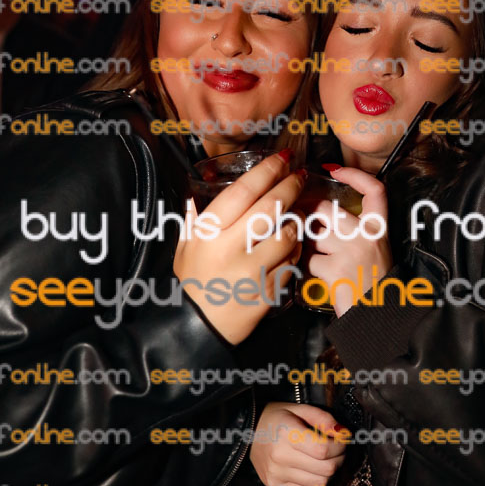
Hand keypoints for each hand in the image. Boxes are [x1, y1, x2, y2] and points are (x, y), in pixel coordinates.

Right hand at [174, 153, 304, 344]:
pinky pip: (293, 260)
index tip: (281, 158)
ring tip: (295, 215)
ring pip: (288, 233)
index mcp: (210, 233)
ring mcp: (255, 269)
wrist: (203, 327)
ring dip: (295, 220)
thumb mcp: (185, 250)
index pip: (244, 191)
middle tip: (299, 175)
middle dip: (291, 186)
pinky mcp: (271, 287)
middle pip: (272, 207)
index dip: (266, 170)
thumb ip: (194, 221)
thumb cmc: (194, 284)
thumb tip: (196, 196)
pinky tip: (290, 246)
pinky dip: (295, 250)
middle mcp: (233, 248)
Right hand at [250, 402, 348, 485]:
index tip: (341, 440)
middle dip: (339, 459)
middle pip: (326, 469)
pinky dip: (316, 482)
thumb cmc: (276, 418)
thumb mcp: (299, 409)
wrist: (247, 432)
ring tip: (325, 459)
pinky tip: (312, 469)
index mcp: (286, 433)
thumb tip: (342, 433)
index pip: (324, 449)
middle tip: (337, 450)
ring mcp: (276, 474)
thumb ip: (323, 418)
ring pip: (320, 483)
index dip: (340, 446)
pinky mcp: (275, 485)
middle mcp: (279, 456)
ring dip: (329, 472)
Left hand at [308, 167, 392, 317]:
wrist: (378, 318)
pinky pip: (308, 259)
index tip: (335, 170)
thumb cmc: (372, 285)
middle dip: (310, 215)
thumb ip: (354, 230)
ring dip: (309, 245)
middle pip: (327, 209)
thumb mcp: (374, 250)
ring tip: (318, 259)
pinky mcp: (334, 269)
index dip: (354, 175)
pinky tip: (318, 276)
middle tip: (304, 221)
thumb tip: (321, 213)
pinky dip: (307, 267)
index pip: (374, 190)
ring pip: (314, 234)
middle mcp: (367, 236)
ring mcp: (350, 251)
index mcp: (379, 230)